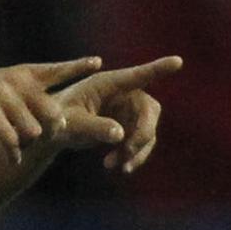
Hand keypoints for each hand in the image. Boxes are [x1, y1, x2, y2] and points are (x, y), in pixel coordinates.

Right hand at [0, 57, 102, 163]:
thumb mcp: (10, 92)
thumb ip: (35, 101)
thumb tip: (63, 121)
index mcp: (25, 74)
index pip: (57, 70)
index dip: (77, 66)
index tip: (98, 62)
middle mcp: (15, 81)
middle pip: (51, 113)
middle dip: (53, 131)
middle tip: (49, 138)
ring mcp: (0, 93)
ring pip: (31, 130)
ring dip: (28, 144)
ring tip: (22, 147)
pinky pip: (9, 137)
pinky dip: (13, 151)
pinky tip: (14, 160)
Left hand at [54, 56, 183, 172]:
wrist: (53, 132)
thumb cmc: (57, 121)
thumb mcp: (71, 124)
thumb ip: (94, 127)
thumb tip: (119, 135)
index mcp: (107, 84)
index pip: (136, 76)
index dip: (158, 69)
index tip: (178, 61)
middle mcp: (123, 94)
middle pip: (149, 111)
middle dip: (141, 135)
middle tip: (127, 154)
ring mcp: (128, 110)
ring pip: (147, 131)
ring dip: (135, 151)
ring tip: (110, 165)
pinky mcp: (129, 126)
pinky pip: (141, 143)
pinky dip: (133, 156)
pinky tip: (120, 168)